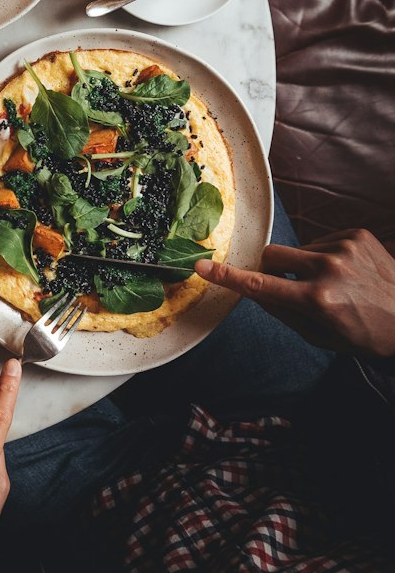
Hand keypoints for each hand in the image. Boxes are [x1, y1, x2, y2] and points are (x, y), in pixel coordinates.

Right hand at [196, 228, 394, 358]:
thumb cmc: (370, 334)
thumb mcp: (324, 337)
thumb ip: (285, 313)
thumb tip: (257, 291)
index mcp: (319, 300)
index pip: (261, 286)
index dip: (227, 277)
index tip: (202, 267)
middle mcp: (329, 269)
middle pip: (271, 256)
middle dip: (270, 268)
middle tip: (289, 286)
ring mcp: (344, 248)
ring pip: (298, 250)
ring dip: (305, 265)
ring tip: (337, 284)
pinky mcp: (356, 235)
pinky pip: (322, 242)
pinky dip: (326, 257)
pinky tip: (349, 273)